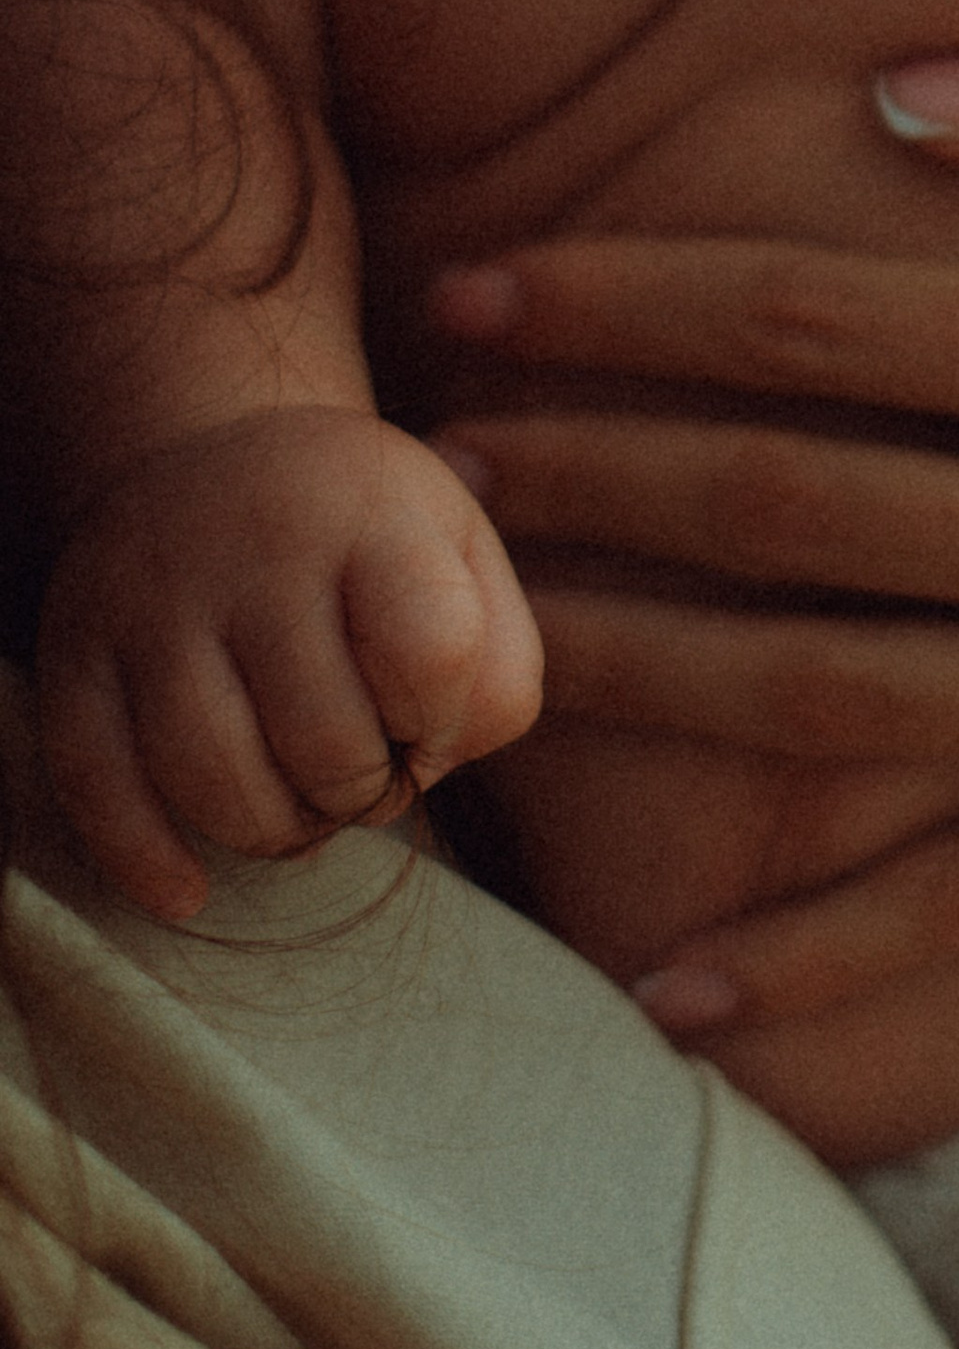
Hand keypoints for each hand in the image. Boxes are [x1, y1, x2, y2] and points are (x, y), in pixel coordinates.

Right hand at [38, 405, 543, 921]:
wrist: (209, 459)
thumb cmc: (364, 537)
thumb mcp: (462, 558)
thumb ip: (495, 670)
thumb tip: (430, 767)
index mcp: (366, 512)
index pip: (432, 650)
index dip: (442, 720)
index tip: (426, 715)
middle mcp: (249, 547)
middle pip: (323, 741)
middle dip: (361, 793)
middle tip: (363, 772)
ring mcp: (149, 601)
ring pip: (213, 778)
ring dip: (273, 831)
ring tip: (298, 804)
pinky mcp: (73, 653)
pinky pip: (95, 785)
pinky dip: (144, 859)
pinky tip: (190, 889)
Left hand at [428, 25, 958, 1031]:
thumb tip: (892, 95)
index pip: (818, 323)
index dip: (625, 303)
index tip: (476, 291)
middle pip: (784, 513)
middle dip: (577, 482)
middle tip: (415, 464)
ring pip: (834, 706)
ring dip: (633, 677)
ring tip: (472, 651)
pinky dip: (822, 964)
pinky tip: (669, 999)